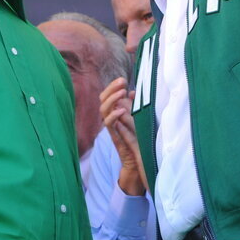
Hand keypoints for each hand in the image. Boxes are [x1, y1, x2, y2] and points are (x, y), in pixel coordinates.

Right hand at [100, 78, 146, 195]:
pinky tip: (121, 110)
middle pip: (102, 99)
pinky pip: (108, 125)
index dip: (113, 86)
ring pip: (103, 110)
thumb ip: (133, 106)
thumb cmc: (137, 139)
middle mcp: (110, 118)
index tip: (123, 79)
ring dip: (112, 99)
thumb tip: (132, 92)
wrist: (137, 161)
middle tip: (122, 81)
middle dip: (111, 88)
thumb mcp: (137, 118)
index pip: (108, 95)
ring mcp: (111, 127)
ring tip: (122, 92)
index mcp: (114, 112)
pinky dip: (113, 116)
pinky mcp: (114, 136)